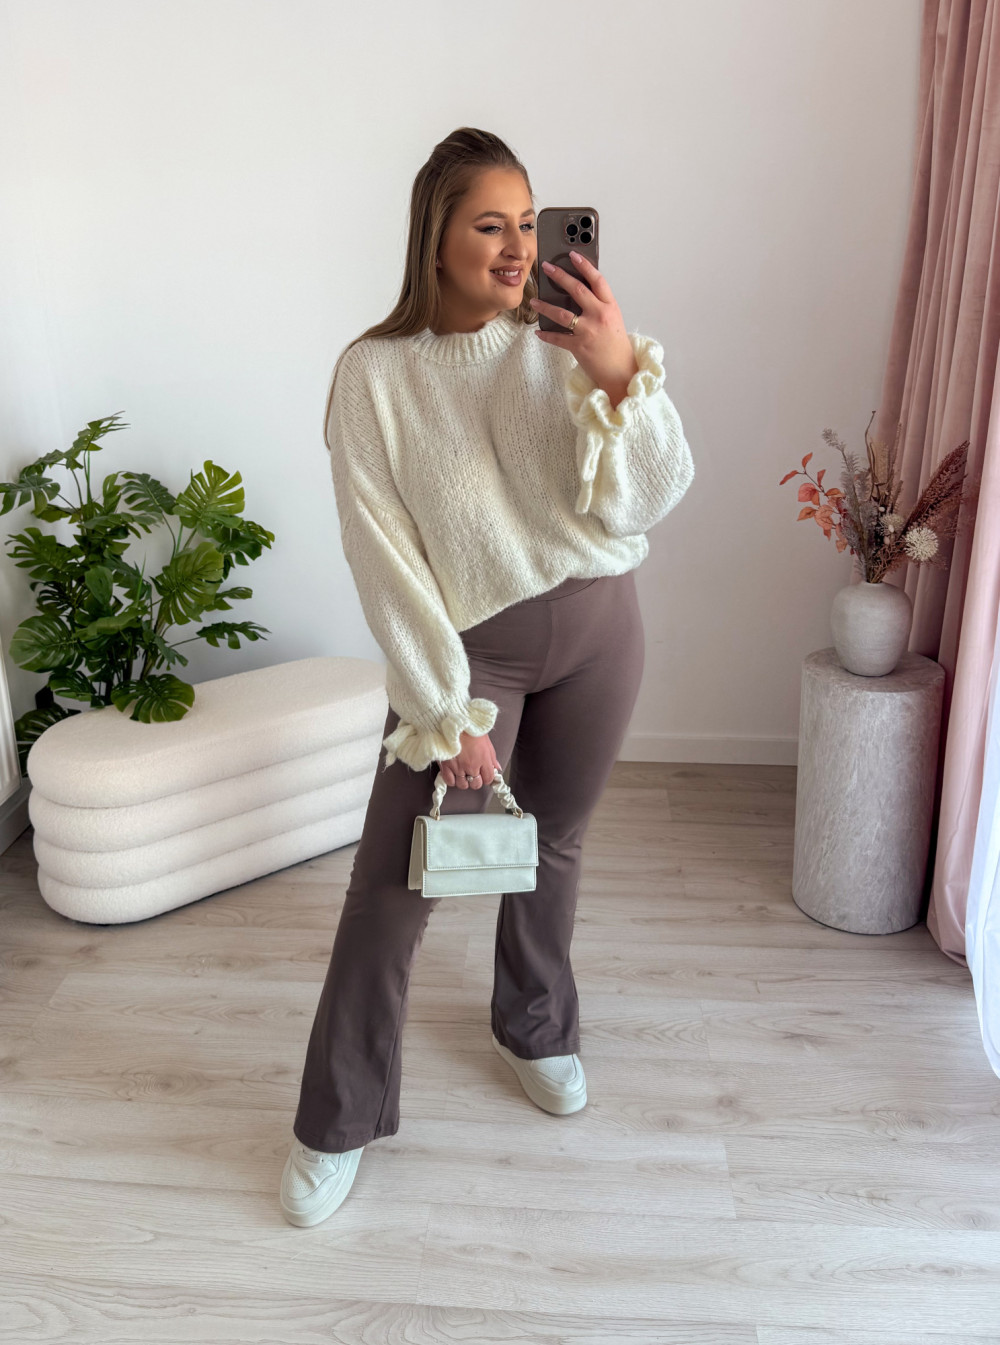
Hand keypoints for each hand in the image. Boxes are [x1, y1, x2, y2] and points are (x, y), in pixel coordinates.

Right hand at [437, 729, 501, 789]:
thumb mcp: (486, 741)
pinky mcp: (446, 765)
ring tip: (462, 773)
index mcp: (483, 759)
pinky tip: (453, 774)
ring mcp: (458, 767)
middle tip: (473, 774)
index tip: (484, 775)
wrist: (453, 719)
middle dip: (475, 781)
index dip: (486, 778)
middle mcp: (472, 765)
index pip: (488, 779)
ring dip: (463, 781)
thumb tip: (497, 768)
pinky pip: (450, 781)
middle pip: (476, 784)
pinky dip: (452, 780)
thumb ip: (492, 757)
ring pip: (463, 785)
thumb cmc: (470, 727)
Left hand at [530, 251, 638, 403]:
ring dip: (545, 306)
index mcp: (610, 306)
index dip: (584, 265)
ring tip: (534, 301)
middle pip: (577, 290)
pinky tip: (539, 331)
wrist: (621, 371)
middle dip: (559, 276)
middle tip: (547, 268)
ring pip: (561, 313)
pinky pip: (557, 338)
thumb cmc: (616, 345)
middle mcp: (600, 316)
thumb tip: (579, 292)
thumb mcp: (613, 319)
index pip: (597, 280)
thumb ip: (599, 305)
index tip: (573, 255)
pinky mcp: (579, 347)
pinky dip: (547, 335)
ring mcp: (588, 331)